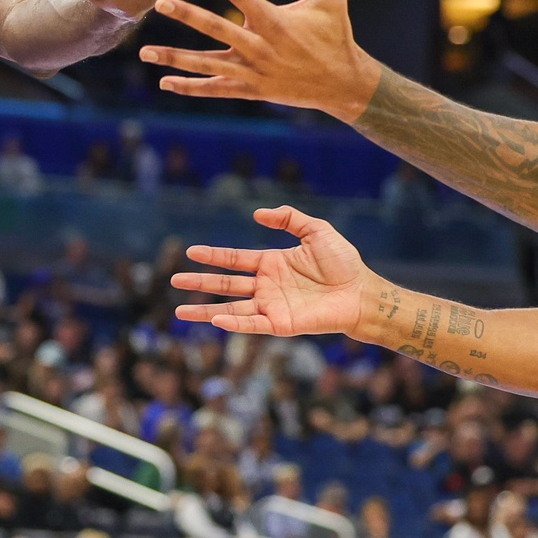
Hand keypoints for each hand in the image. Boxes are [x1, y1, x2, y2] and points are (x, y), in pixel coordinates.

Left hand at [140, 0, 379, 120]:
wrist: (343, 85)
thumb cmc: (336, 36)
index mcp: (274, 20)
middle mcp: (259, 46)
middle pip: (216, 28)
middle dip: (187, 15)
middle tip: (158, 2)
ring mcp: (252, 71)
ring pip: (207, 64)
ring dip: (174, 58)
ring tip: (145, 51)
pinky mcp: (250, 90)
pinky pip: (215, 89)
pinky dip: (190, 87)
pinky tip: (164, 83)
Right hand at [173, 204, 372, 337]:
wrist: (362, 292)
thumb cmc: (343, 263)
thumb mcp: (317, 231)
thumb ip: (289, 218)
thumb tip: (256, 214)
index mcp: (271, 264)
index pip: (234, 259)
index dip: (213, 256)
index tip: (191, 252)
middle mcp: (266, 286)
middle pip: (225, 284)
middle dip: (200, 282)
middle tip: (175, 280)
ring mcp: (272, 307)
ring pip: (231, 308)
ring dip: (205, 311)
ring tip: (179, 312)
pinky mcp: (281, 324)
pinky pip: (253, 324)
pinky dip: (234, 324)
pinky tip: (216, 319)